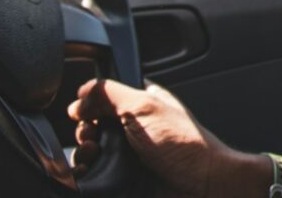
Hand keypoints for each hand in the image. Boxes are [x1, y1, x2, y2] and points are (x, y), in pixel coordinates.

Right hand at [68, 78, 246, 197]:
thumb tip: (80, 95)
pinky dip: (84, 173)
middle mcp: (134, 129)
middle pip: (94, 124)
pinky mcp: (123, 180)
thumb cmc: (186, 146)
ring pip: (90, 151)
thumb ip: (110, 94)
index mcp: (143, 103)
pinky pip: (95, 175)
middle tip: (90, 133)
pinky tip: (85, 171)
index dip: (91, 101)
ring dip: (82, 152)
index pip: (108, 95)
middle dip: (84, 128)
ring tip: (91, 153)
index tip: (82, 108)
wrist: (201, 187)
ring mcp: (128, 156)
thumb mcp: (144, 107)